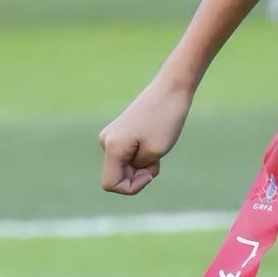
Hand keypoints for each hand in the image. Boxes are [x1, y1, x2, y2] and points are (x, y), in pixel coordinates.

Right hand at [99, 74, 193, 194]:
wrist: (171, 89)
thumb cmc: (166, 120)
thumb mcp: (154, 153)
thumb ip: (136, 167)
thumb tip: (128, 167)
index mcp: (111, 147)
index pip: (110, 184)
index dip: (133, 187)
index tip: (151, 173)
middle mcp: (106, 141)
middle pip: (118, 176)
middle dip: (139, 175)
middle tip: (158, 159)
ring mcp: (111, 136)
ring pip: (124, 166)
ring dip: (142, 165)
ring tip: (157, 148)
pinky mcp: (120, 132)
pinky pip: (127, 156)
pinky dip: (142, 156)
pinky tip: (154, 142)